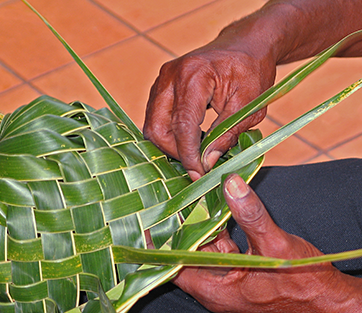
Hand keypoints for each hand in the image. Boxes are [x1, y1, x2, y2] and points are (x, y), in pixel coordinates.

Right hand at [143, 41, 275, 180]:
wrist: (245, 45)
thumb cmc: (251, 70)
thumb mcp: (249, 105)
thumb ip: (226, 134)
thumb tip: (207, 162)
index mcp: (194, 75)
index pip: (182, 125)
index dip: (189, 155)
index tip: (199, 174)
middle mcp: (171, 75)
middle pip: (157, 128)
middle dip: (175, 152)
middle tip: (198, 165)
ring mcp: (163, 80)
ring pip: (153, 125)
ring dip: (171, 144)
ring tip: (195, 152)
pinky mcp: (162, 86)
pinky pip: (156, 118)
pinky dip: (170, 134)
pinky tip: (189, 139)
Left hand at [173, 174, 361, 312]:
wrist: (329, 301)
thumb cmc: (303, 283)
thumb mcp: (275, 246)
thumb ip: (251, 215)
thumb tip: (229, 183)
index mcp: (216, 288)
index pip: (173, 266)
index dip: (158, 245)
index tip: (146, 223)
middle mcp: (217, 284)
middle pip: (188, 252)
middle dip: (181, 225)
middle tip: (169, 199)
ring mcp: (229, 276)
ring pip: (205, 247)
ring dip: (201, 223)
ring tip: (189, 196)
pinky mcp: (241, 269)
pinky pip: (222, 246)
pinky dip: (218, 227)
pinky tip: (215, 206)